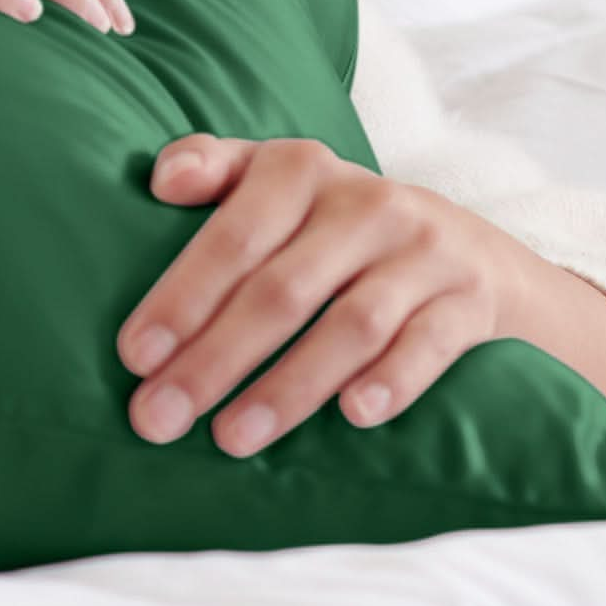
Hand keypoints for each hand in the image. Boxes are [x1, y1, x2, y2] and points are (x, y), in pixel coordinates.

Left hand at [116, 134, 530, 457]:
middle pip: (280, 291)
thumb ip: (213, 167)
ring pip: (350, 326)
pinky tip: (353, 417)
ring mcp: (423, 252)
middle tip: (160, 417)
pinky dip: (391, 380)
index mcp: (300, 168)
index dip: (181, 296)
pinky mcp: (469, 300)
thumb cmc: (335, 219)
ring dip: (288, 387)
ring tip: (232, 438)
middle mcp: (364, 203)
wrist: (471, 248)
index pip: (232, 236)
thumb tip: (162, 180)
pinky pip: (429, 344)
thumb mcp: (276, 178)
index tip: (134, 356)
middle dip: (213, 360)